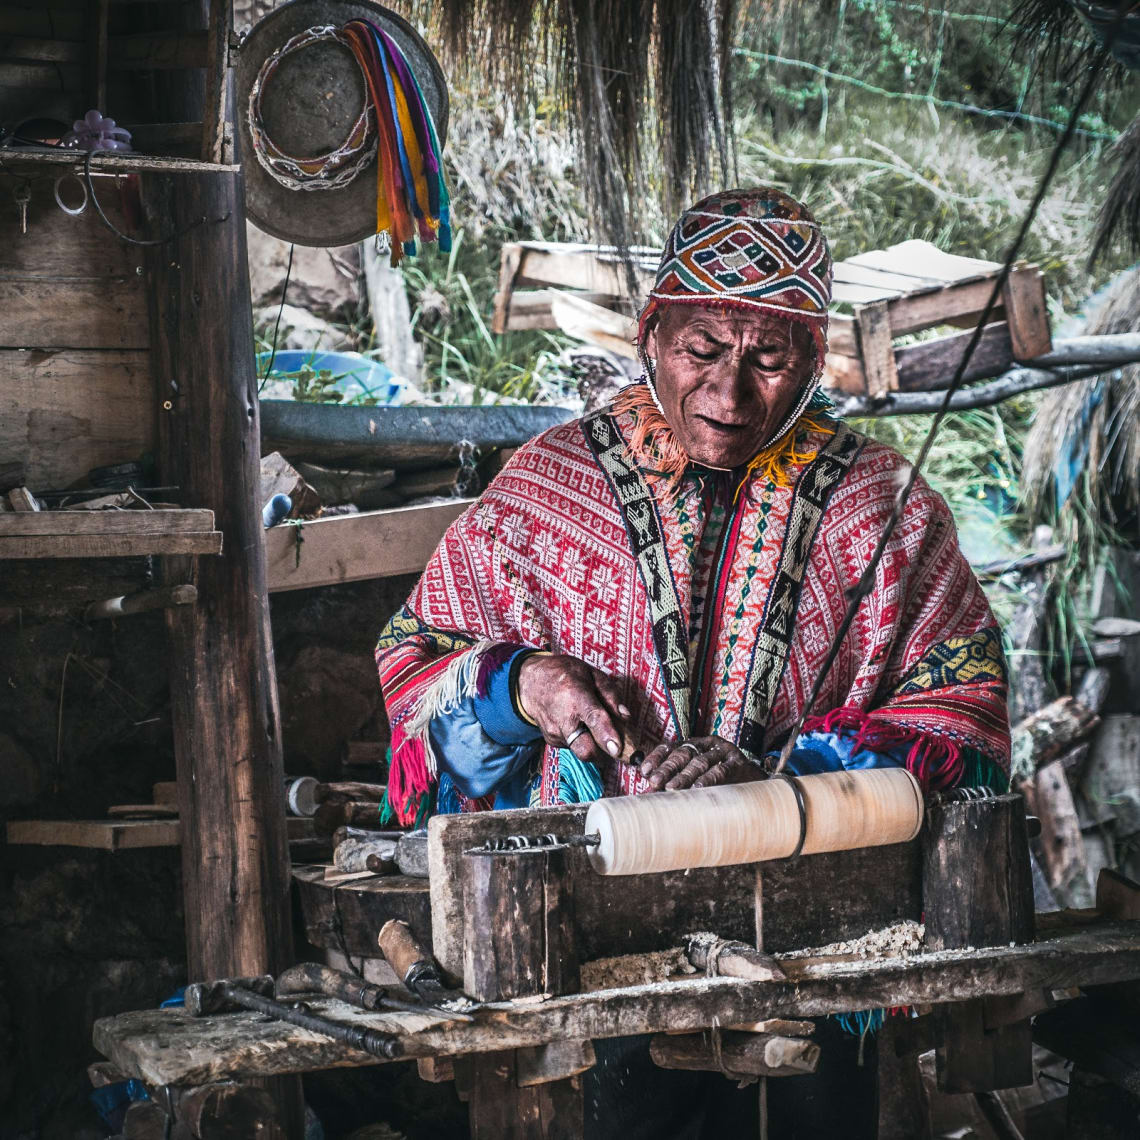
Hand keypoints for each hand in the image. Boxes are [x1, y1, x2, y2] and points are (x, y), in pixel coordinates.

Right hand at [515, 653, 631, 764]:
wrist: (529, 682)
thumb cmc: (563, 674)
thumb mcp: (591, 673)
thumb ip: (610, 694)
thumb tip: (625, 716)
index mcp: (577, 697)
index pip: (594, 719)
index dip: (607, 736)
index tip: (617, 749)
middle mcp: (564, 719)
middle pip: (585, 750)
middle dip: (603, 753)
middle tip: (613, 743)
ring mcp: (555, 732)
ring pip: (581, 751)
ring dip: (593, 745)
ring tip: (591, 725)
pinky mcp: (551, 741)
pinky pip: (573, 747)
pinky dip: (581, 740)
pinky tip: (578, 724)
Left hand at [638, 735, 761, 791]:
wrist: (755, 782)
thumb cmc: (720, 782)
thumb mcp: (696, 778)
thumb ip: (674, 783)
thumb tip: (647, 796)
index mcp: (695, 744)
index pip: (671, 747)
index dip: (657, 757)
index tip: (644, 771)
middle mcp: (708, 744)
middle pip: (683, 753)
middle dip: (666, 768)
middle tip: (654, 782)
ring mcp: (723, 751)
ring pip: (700, 762)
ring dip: (684, 776)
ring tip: (671, 789)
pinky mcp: (737, 762)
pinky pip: (720, 770)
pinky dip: (707, 780)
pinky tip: (697, 789)